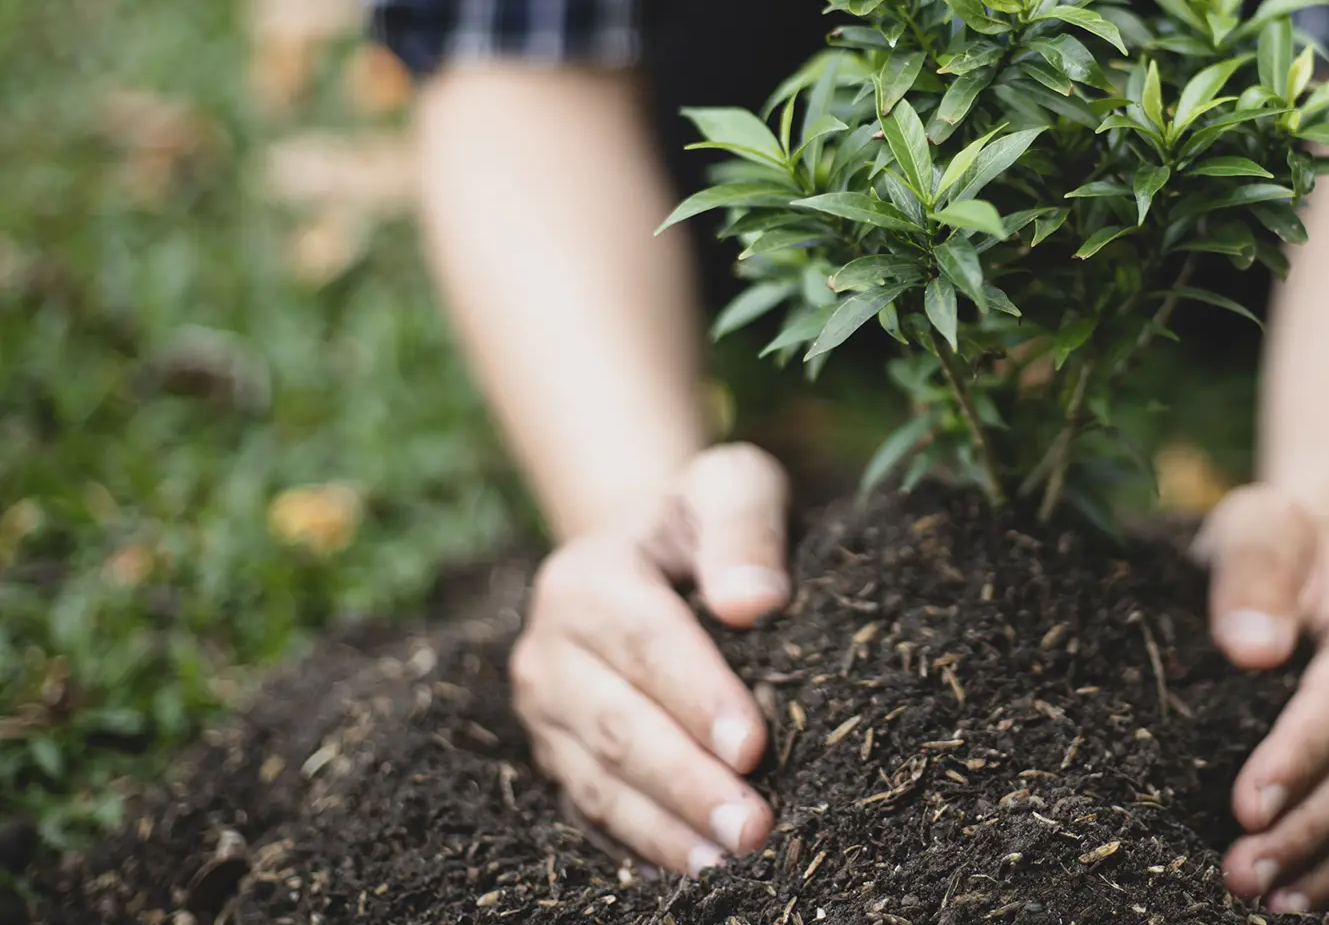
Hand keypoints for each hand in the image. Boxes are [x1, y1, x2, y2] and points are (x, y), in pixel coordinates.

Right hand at [509, 443, 790, 873]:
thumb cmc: (705, 518)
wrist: (651, 549)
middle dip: (685, 779)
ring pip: (599, 778)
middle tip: (753, 826)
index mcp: (587, 575)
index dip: (697, 696)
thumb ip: (745, 524)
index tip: (754, 745)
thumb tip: (755, 601)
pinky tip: (693, 868)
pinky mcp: (558, 754)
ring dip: (665, 825)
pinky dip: (641, 843)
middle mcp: (550, 646)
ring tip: (730, 862)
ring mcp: (546, 710)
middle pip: (616, 723)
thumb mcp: (731, 485)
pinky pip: (594, 809)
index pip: (644, 641)